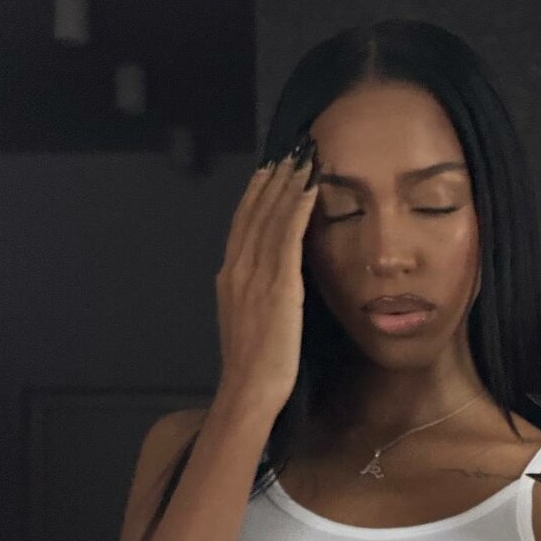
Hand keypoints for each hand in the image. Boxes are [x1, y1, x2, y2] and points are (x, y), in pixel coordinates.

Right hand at [214, 134, 319, 414]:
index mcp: (229, 277)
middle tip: (291, 150)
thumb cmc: (254, 368)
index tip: (270, 169)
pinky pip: (288, 237)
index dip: (257, 193)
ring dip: (288, 184)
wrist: (249, 390)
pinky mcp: (279, 285)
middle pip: (255, 212)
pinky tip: (310, 187)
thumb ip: (253, 297)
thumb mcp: (248, 323)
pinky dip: (298, 208)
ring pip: (271, 218)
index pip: (243, 224)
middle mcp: (238, 269)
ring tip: (304, 158)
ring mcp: (256, 276)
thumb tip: (266, 284)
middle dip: (273, 179)